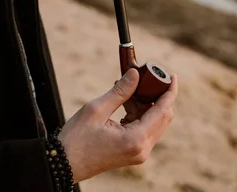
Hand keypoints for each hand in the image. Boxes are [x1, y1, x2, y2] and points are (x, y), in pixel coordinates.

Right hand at [58, 68, 177, 183]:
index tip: (172, 76)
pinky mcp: (132, 152)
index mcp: (136, 139)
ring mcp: (138, 153)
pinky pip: (143, 129)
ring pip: (153, 122)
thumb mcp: (97, 108)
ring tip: (126, 89)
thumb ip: (120, 91)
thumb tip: (136, 74)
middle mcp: (142, 149)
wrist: (64, 163)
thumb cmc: (78, 137)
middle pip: (162, 117)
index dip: (170, 91)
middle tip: (144, 78)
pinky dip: (137, 113)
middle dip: (156, 95)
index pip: (163, 111)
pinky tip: (123, 102)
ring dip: (144, 103)